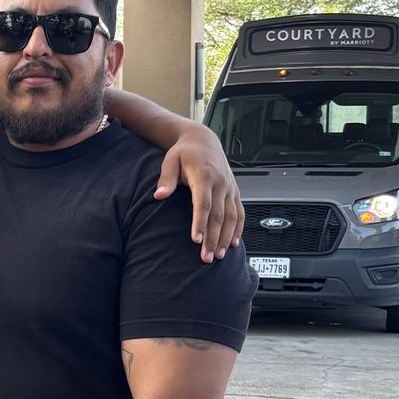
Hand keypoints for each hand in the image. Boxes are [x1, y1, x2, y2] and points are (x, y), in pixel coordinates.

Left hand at [154, 123, 243, 262]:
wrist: (202, 140)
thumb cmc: (184, 152)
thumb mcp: (170, 160)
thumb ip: (166, 178)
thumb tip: (159, 195)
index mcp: (204, 176)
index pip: (203, 203)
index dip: (200, 223)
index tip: (196, 240)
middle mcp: (220, 183)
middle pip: (218, 215)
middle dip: (213, 238)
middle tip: (206, 258)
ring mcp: (230, 188)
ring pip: (231, 217)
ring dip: (226, 238)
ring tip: (219, 256)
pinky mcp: (234, 191)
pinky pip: (240, 212)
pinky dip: (238, 229)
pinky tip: (233, 244)